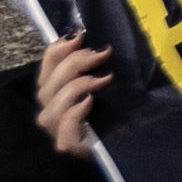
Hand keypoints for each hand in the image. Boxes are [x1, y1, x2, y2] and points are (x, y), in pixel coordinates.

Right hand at [33, 38, 112, 156]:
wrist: (135, 143)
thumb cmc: (120, 110)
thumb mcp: (106, 81)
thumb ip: (94, 64)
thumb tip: (92, 42)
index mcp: (56, 92)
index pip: (45, 66)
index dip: (58, 49)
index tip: (81, 36)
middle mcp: (51, 111)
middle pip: (47, 85)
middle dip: (74, 64)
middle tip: (102, 54)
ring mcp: (58, 131)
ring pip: (52, 104)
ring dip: (77, 86)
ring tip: (104, 79)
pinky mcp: (70, 146)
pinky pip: (65, 125)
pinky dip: (75, 111)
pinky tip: (90, 103)